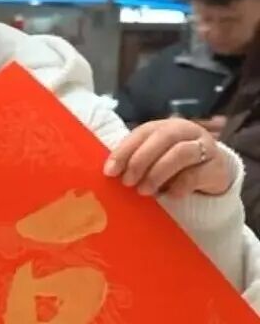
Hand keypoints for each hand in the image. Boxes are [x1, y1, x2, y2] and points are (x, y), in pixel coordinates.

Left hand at [105, 119, 233, 199]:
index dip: (125, 150)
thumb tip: (109, 175)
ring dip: (158, 172)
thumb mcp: (152, 163)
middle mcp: (185, 131)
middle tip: (127, 182)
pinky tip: (170, 196)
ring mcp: (203, 146)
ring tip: (144, 191)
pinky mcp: (215, 166)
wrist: (211, 177)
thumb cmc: (174, 169)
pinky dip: (180, 186)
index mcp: (164, 127)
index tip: (110, 171)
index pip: (142, 132)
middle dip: (140, 160)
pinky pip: (196, 174)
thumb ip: (134, 164)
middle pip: (163, 137)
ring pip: (181, 152)